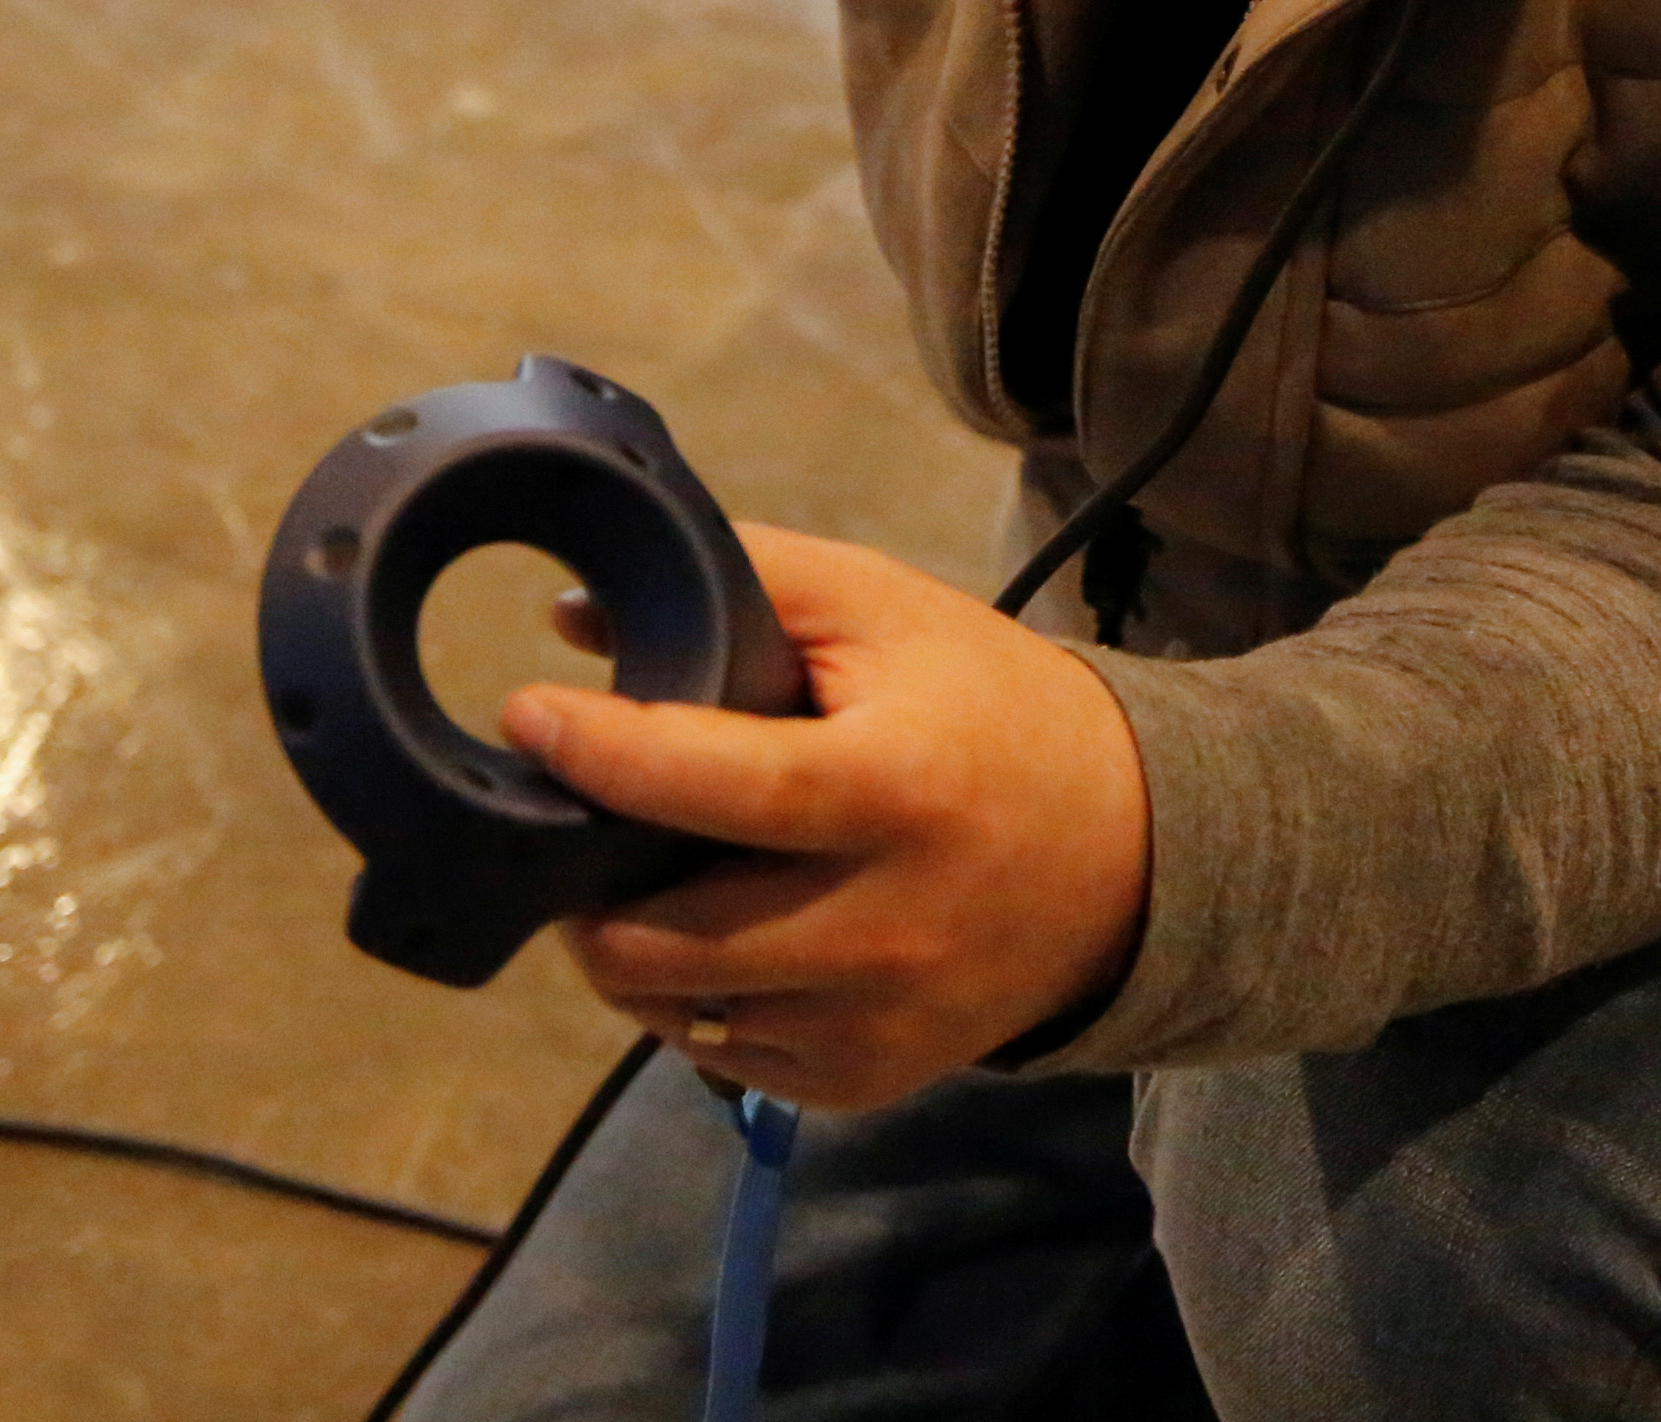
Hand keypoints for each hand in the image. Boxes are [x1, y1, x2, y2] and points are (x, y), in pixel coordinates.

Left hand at [503, 527, 1154, 1115]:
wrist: (1134, 854)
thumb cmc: (988, 709)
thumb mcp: (883, 611)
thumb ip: (738, 582)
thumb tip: (574, 614)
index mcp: (892, 791)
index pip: (720, 788)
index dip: (606, 757)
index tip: (526, 716)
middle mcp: (884, 929)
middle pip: (663, 941)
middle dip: (580, 886)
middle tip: (566, 826)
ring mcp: (877, 1022)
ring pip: (672, 1013)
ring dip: (624, 950)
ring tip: (631, 880)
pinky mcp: (869, 1079)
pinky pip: (722, 1057)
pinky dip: (686, 1002)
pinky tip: (711, 935)